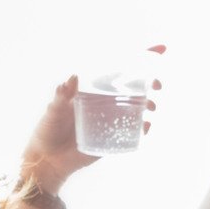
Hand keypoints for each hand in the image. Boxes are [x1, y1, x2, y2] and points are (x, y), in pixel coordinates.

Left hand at [20, 44, 164, 192]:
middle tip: (157, 85)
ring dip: (148, 104)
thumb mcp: (53, 111)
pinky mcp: (112, 138)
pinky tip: (146, 126)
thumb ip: (61, 96)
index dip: (141, 57)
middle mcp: (104, 102)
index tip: (161, 48)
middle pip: (134, 87)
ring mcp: (110, 119)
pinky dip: (142, 128)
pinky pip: (131, 131)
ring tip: (150, 107)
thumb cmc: (48, 130)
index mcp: (93, 89)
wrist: (47, 160)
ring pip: (137, 107)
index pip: (118, 69)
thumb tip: (71, 78)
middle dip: (151, 82)